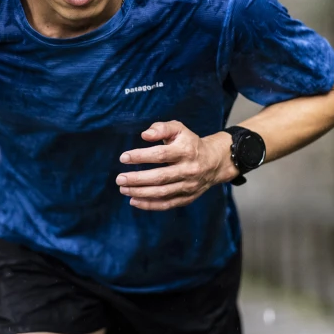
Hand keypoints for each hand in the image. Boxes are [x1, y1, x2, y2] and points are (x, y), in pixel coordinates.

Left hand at [115, 120, 235, 210]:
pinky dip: (149, 205)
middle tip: (119, 178)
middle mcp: (188, 170)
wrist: (214, 162)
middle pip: (160, 177)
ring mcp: (188, 186)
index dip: (140, 156)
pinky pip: (167, 204)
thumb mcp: (179, 129)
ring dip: (140, 192)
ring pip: (162, 192)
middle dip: (137, 179)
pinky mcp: (187, 198)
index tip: (123, 158)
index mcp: (186, 151)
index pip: (160, 155)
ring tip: (123, 189)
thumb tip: (145, 134)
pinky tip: (134, 200)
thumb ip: (162, 128)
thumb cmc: (189, 143)